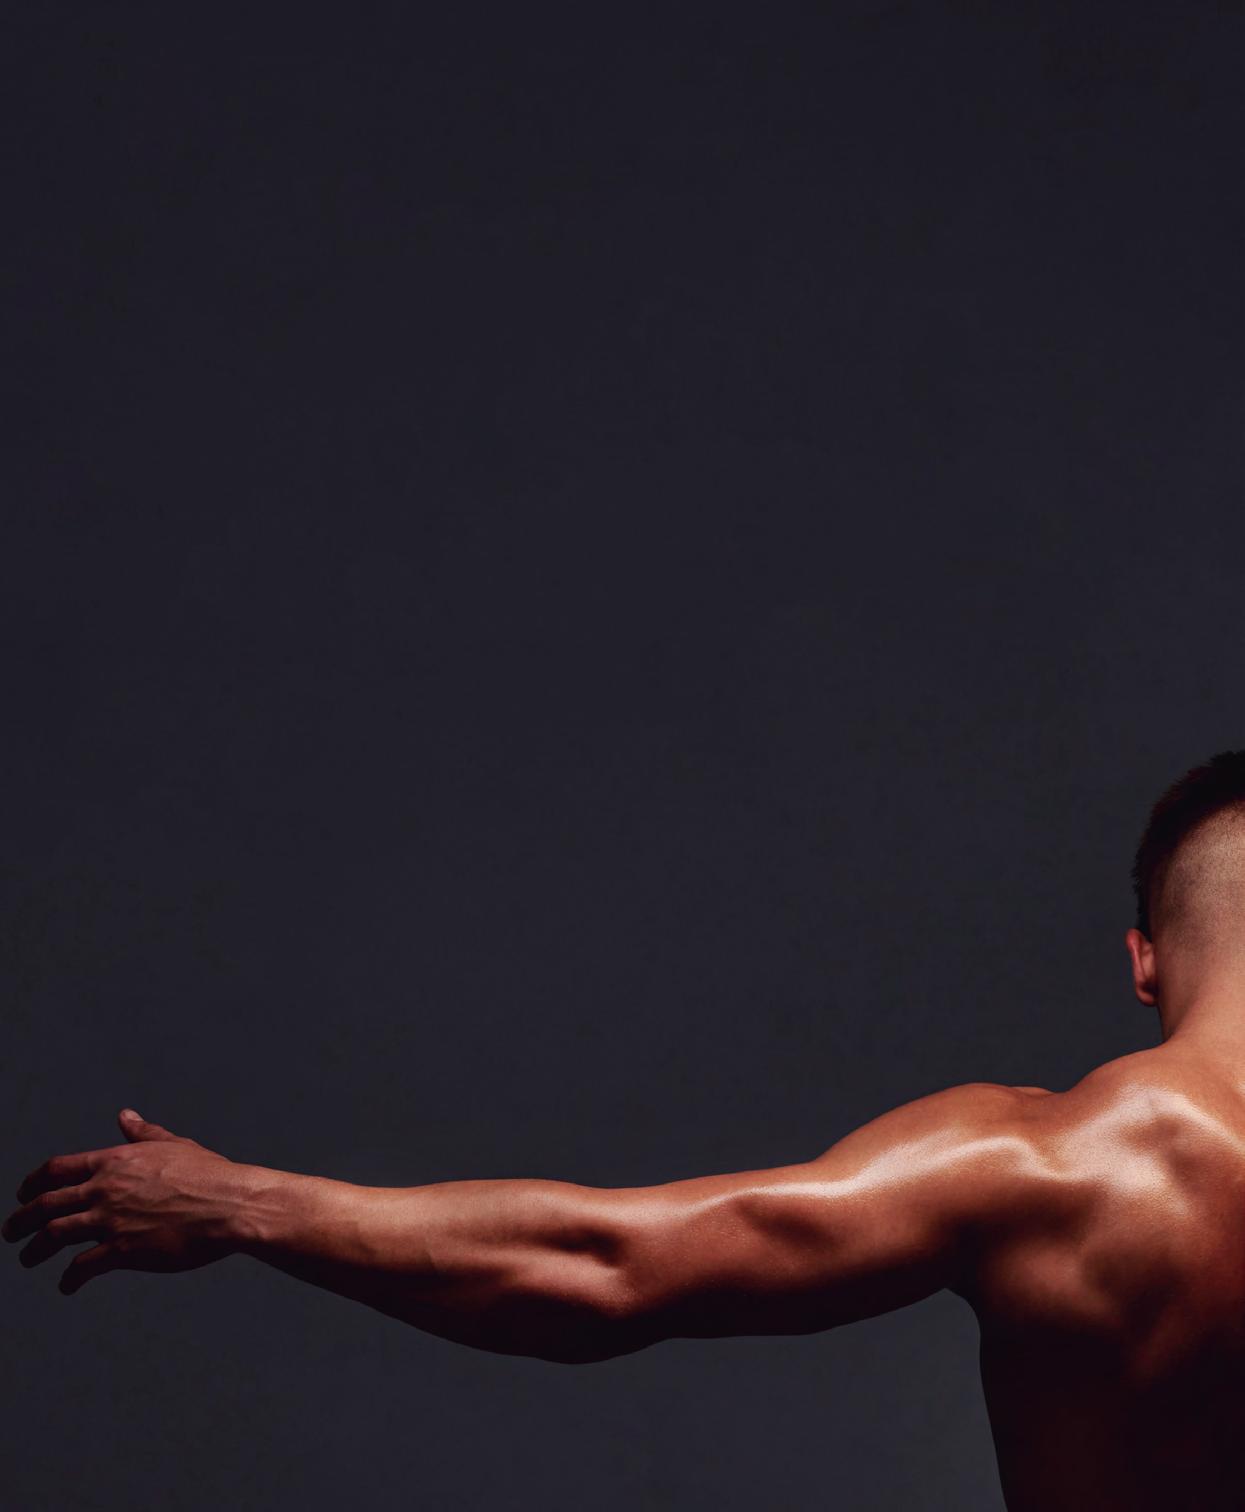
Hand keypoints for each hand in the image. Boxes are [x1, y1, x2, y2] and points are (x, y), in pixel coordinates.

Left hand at [3, 1109, 250, 1294]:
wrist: (230, 1205)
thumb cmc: (209, 1174)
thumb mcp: (173, 1145)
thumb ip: (144, 1133)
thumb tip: (125, 1115)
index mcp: (115, 1161)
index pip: (57, 1169)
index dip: (33, 1182)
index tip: (24, 1194)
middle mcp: (105, 1189)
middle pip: (45, 1204)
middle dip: (21, 1220)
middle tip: (11, 1231)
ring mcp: (111, 1221)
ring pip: (53, 1236)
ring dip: (33, 1251)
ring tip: (27, 1259)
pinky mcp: (122, 1251)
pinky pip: (81, 1267)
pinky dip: (68, 1279)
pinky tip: (66, 1286)